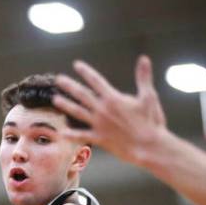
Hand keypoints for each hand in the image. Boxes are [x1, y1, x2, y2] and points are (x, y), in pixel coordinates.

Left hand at [53, 56, 169, 166]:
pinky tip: (61, 133)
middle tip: (58, 79)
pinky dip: (72, 134)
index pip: (96, 81)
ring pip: (78, 112)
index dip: (85, 72)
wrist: (149, 146)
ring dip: (66, 105)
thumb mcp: (149, 96)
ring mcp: (99, 124)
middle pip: (82, 95)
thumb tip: (144, 58)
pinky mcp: (99, 138)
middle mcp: (103, 110)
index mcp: (113, 98)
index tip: (76, 65)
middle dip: (69, 86)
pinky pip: (82, 136)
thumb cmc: (151, 121)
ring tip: (55, 99)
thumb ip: (143, 77)